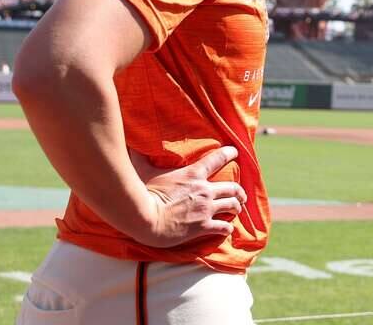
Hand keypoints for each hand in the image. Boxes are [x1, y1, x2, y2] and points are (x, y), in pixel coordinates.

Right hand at [128, 146, 247, 247]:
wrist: (145, 219)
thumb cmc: (144, 194)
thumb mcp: (144, 171)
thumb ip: (141, 156)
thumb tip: (130, 144)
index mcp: (193, 174)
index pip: (218, 158)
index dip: (229, 153)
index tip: (236, 152)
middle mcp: (204, 190)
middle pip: (232, 187)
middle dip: (239, 191)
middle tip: (242, 194)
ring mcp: (205, 209)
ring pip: (232, 206)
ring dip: (237, 207)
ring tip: (238, 209)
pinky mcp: (203, 226)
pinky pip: (223, 227)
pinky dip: (228, 228)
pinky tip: (228, 230)